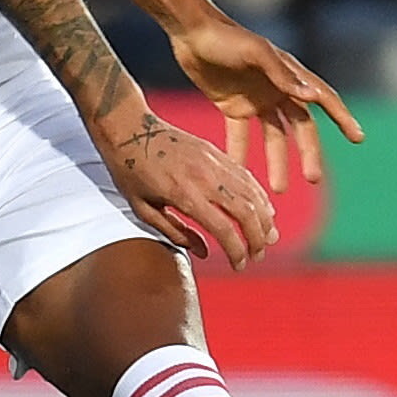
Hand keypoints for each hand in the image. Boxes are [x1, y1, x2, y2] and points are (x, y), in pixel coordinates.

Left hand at [91, 101, 278, 269]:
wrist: (129, 129)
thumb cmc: (129, 172)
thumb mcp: (143, 209)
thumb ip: (175, 232)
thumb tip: (203, 253)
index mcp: (184, 194)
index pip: (223, 229)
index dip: (236, 252)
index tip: (239, 266)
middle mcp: (204, 177)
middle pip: (245, 212)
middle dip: (257, 239)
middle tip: (257, 257)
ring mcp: (213, 162)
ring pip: (252, 193)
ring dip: (264, 219)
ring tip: (267, 238)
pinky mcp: (216, 152)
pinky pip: (246, 176)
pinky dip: (259, 196)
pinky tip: (264, 211)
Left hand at [170, 18, 364, 192]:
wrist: (191, 32)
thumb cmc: (226, 38)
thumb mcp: (256, 53)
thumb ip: (282, 75)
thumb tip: (312, 98)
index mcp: (290, 74)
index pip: (323, 98)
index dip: (342, 117)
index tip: (358, 138)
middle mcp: (278, 89)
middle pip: (300, 127)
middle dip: (308, 153)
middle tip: (314, 179)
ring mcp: (256, 99)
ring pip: (273, 137)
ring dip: (277, 162)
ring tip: (278, 190)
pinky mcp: (232, 106)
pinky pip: (240, 137)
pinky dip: (241, 155)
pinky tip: (241, 176)